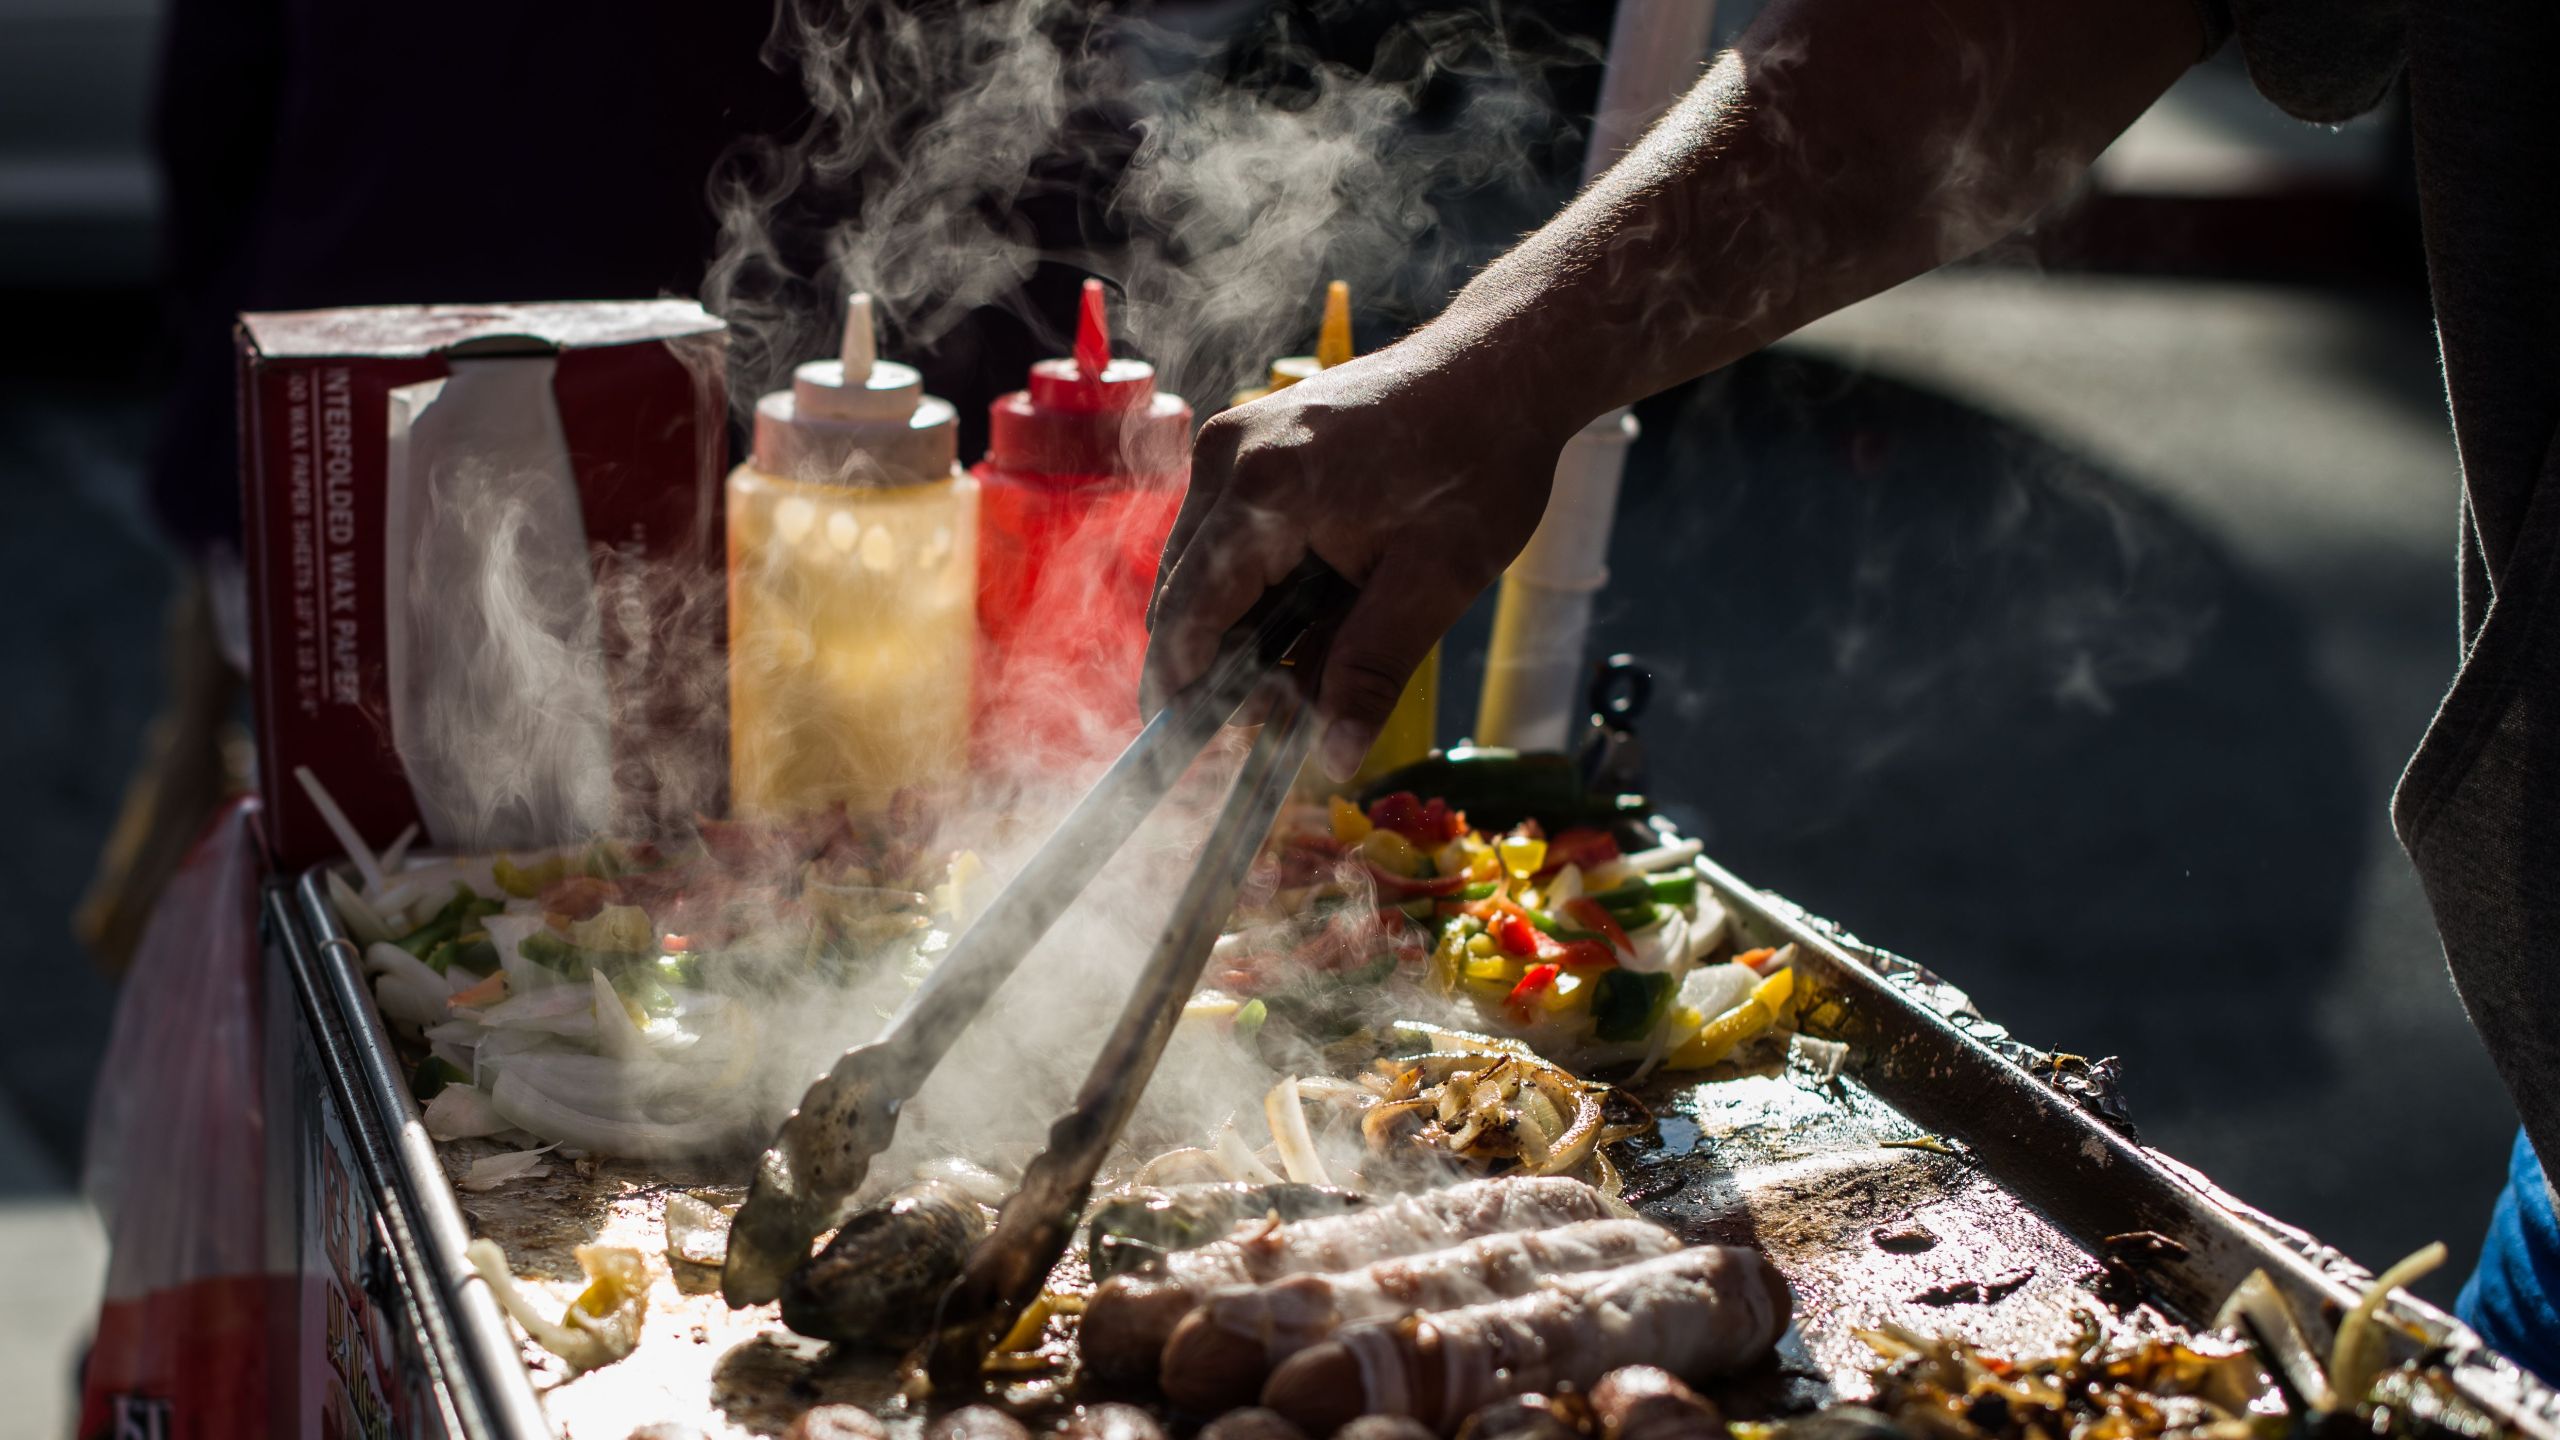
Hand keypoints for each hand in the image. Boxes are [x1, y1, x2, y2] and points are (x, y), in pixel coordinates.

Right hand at [1143, 332, 1572, 781]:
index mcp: (1267, 490)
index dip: (1182, 693)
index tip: (1191, 754)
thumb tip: (1334, 758)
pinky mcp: (1247, 441)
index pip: (1188, 616)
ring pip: (1196, 567)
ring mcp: (1233, 442)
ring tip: (1299, 670)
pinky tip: (1304, 612)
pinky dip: (1249, 584)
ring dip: (1234, 626)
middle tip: (1267, 726)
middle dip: (1213, 667)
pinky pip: (1221, 533)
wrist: (1500, 369)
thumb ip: (1372, 670)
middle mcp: (1230, 457)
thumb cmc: (1479, 463)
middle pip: (1181, 594)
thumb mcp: (1436, 581)